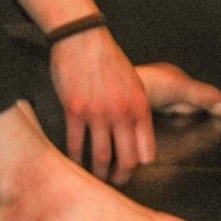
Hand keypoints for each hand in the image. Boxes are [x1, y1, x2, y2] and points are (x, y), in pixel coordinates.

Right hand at [48, 24, 155, 183]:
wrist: (83, 39)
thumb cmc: (108, 59)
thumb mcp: (133, 82)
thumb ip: (136, 108)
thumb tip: (135, 131)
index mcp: (140, 106)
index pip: (145, 149)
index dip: (139, 164)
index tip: (132, 168)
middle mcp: (122, 114)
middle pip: (126, 158)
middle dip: (122, 175)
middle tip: (116, 181)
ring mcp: (98, 114)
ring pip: (101, 155)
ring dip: (99, 171)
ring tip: (96, 176)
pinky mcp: (75, 111)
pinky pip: (76, 143)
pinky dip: (75, 157)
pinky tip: (74, 162)